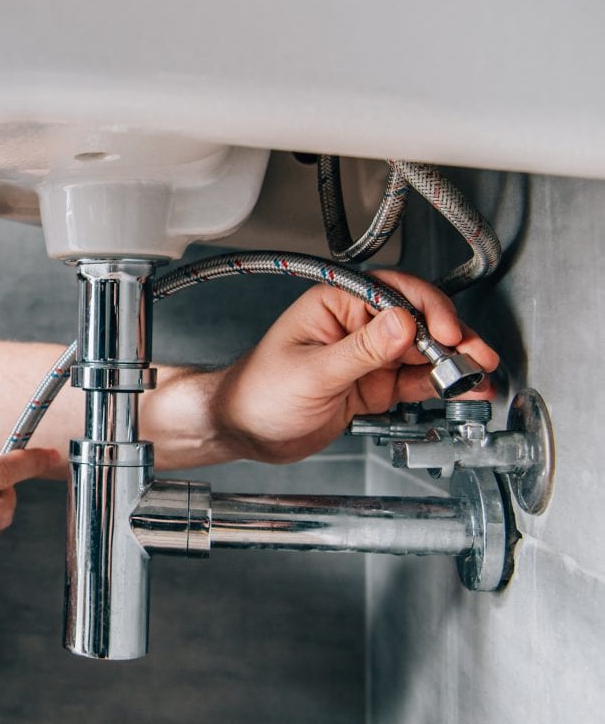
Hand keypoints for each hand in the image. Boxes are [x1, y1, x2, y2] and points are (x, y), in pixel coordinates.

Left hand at [210, 270, 500, 463]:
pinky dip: (439, 384)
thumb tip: (402, 324)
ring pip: (422, 351)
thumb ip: (360, 351)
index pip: (392, 292)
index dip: (426, 309)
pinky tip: (462, 388)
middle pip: (417, 320)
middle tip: (475, 356)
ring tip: (478, 374)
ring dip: (453, 362)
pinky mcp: (373, 384)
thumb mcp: (312, 372)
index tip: (446, 332)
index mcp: (334, 303)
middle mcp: (355, 324)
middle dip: (451, 337)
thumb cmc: (258, 392)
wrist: (243, 431)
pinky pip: (414, 380)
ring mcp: (367, 355)